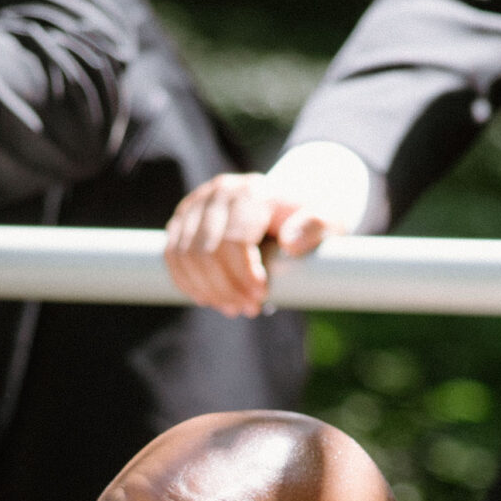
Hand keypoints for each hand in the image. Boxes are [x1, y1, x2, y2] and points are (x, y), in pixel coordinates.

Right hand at [164, 172, 339, 316]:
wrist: (285, 203)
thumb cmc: (307, 217)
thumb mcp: (328, 218)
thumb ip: (317, 226)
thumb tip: (290, 243)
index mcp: (252, 191)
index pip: (235, 240)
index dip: (244, 275)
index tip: (261, 298)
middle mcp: (219, 192)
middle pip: (207, 251)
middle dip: (226, 288)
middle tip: (249, 309)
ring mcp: (196, 204)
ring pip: (185, 256)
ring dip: (206, 289)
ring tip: (232, 308)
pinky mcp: (183, 219)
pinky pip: (172, 255)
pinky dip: (187, 282)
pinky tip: (206, 299)